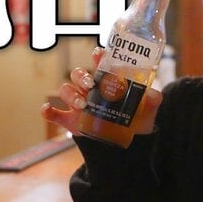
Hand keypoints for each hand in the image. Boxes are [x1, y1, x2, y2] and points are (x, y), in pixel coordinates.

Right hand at [41, 47, 163, 135]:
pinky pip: (54, 113)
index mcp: (107, 83)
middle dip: (81, 76)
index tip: (99, 53)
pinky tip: (48, 110)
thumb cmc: (135, 124)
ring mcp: (78, 105)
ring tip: (82, 105)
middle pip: (78, 75)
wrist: (126, 148)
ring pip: (65, 90)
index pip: (100, 64)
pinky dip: (48, 111)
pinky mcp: (70, 121)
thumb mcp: (147, 113)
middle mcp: (90, 90)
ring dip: (70, 94)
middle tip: (90, 85)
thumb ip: (152, 102)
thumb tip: (154, 94)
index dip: (97, 56)